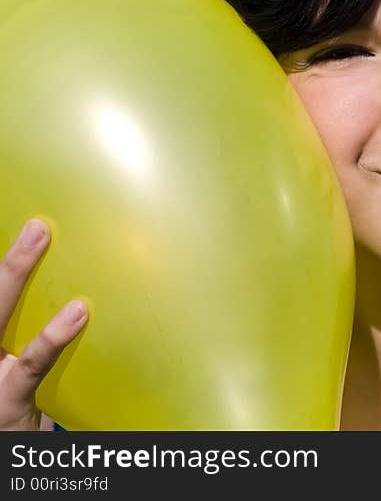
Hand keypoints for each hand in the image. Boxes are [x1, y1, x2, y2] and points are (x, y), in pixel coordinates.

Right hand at [0, 220, 87, 430]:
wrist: (11, 447)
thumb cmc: (22, 403)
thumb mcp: (22, 364)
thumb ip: (34, 330)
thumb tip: (82, 294)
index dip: (7, 269)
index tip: (27, 226)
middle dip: (7, 261)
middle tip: (35, 224)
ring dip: (15, 274)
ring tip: (40, 238)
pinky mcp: (7, 401)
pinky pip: (31, 363)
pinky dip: (52, 336)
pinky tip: (77, 312)